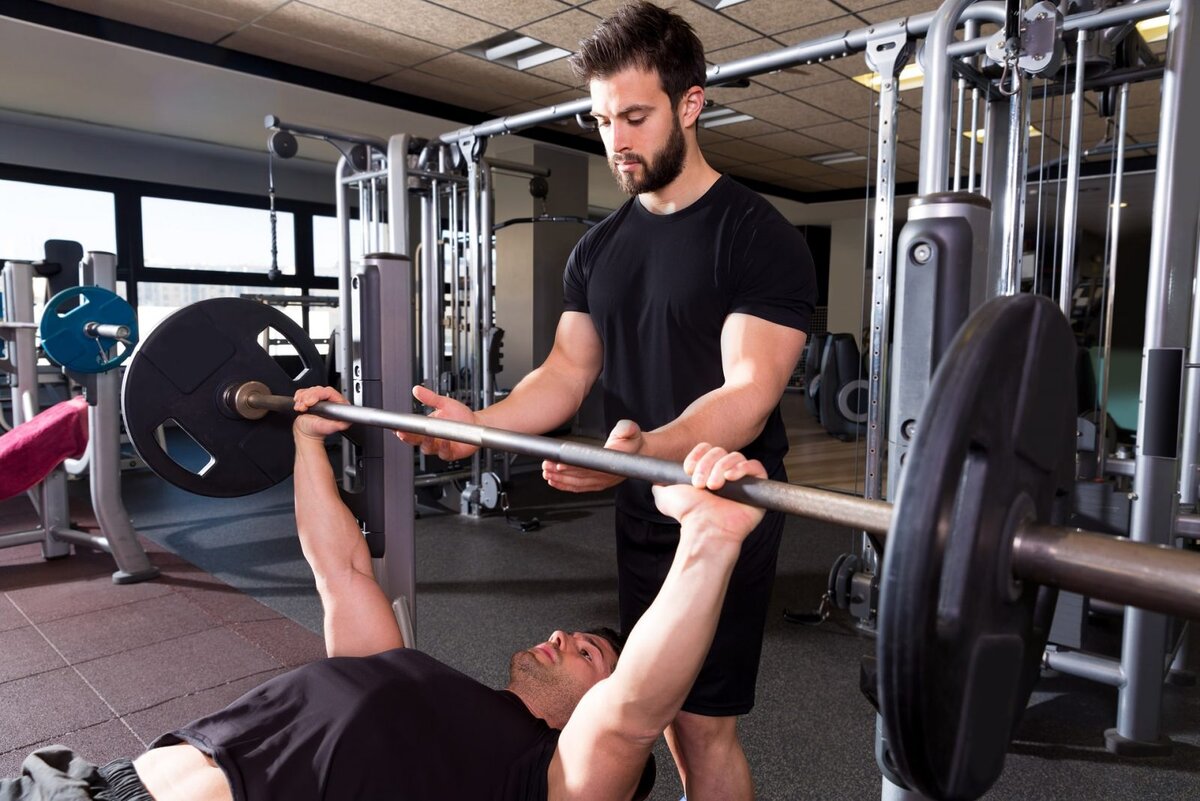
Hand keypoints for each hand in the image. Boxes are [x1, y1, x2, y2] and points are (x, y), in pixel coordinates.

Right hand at [293, 386, 350, 440]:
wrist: (306, 432)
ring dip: (302, 398)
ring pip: (310, 390)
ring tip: (302, 408)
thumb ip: (339, 424)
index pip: (328, 392)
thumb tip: (347, 419)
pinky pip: (303, 391)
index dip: (316, 395)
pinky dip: (299, 397)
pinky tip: (300, 405)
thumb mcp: (329, 428)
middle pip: (318, 389)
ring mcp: (320, 397)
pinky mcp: (311, 397)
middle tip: (304, 407)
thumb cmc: (317, 430)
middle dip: (307, 397)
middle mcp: (330, 399)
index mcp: (338, 403)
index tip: (309, 403)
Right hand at [396, 385, 480, 460]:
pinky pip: (444, 453)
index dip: (402, 430)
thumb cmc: (460, 415)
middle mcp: (432, 439)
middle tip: (404, 433)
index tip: (396, 426)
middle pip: (415, 441)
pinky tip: (445, 441)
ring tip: (428, 435)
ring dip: (426, 442)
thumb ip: (430, 397)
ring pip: (428, 448)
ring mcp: (440, 447)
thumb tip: (417, 390)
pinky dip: (444, 447)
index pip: (410, 430)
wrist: (476, 423)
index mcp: (427, 427)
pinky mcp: (451, 453)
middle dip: (408, 438)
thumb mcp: (444, 403)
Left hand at [543, 419, 641, 492]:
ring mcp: (602, 481)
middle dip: (561, 472)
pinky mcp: (598, 483)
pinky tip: (555, 482)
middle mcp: (607, 475)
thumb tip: (626, 428)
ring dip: (560, 480)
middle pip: (580, 476)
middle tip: (547, 466)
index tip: (560, 464)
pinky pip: (580, 487)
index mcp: (614, 463)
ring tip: (547, 473)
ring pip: (578, 484)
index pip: (590, 466)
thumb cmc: (633, 442)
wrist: (639, 453)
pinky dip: (565, 486)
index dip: (574, 466)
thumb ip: (627, 428)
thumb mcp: (632, 430)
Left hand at [651, 444, 766, 542]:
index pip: (707, 448)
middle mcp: (725, 474)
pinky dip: (743, 468)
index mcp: (707, 472)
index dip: (698, 455)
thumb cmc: (688, 515)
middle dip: (707, 464)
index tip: (688, 470)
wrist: (703, 528)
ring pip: (735, 456)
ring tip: (714, 486)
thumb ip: (661, 481)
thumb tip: (657, 476)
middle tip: (700, 484)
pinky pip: (755, 466)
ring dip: (721, 468)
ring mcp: (742, 481)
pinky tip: (731, 478)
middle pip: (720, 451)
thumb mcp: (665, 494)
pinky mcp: (757, 488)